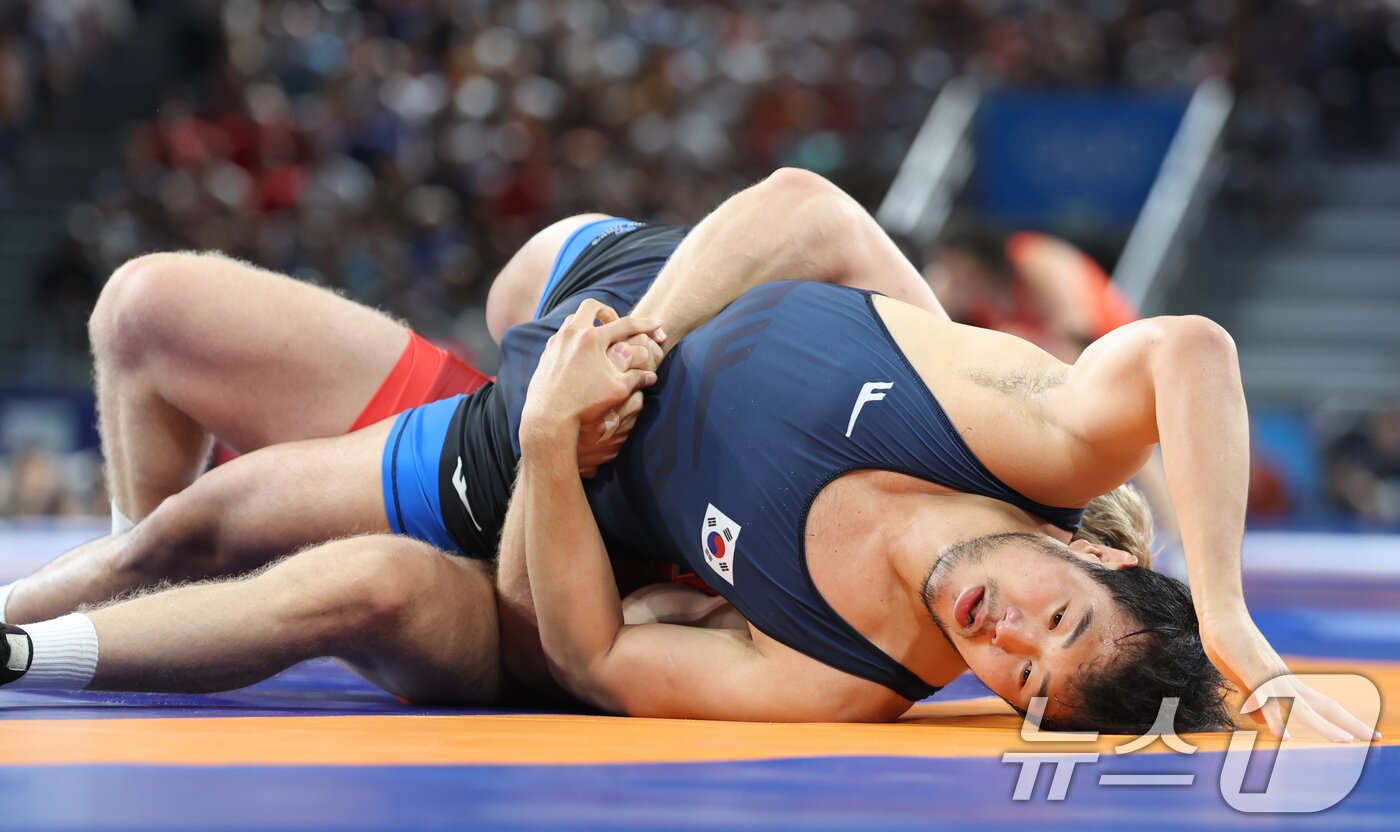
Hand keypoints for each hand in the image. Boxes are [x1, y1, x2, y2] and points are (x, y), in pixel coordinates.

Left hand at [521, 299, 663, 459]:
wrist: (549, 417)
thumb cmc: (585, 404)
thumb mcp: (618, 390)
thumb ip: (636, 378)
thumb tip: (651, 376)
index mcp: (592, 339)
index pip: (625, 324)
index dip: (645, 324)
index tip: (657, 324)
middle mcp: (572, 334)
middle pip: (592, 306)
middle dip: (608, 312)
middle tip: (616, 325)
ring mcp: (556, 342)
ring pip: (573, 319)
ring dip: (589, 324)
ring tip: (599, 340)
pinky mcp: (546, 353)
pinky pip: (562, 335)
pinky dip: (575, 338)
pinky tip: (582, 356)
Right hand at [1202, 612, 1379, 741]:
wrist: (1221, 616)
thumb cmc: (1231, 646)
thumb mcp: (1244, 679)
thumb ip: (1255, 701)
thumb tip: (1264, 723)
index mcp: (1287, 684)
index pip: (1323, 705)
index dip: (1344, 720)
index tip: (1365, 733)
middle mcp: (1286, 682)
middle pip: (1325, 706)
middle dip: (1350, 723)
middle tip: (1377, 738)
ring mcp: (1272, 679)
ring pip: (1302, 708)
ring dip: (1324, 726)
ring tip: (1345, 742)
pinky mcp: (1254, 675)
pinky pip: (1267, 702)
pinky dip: (1276, 721)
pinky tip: (1283, 738)